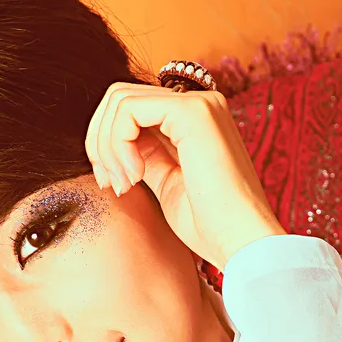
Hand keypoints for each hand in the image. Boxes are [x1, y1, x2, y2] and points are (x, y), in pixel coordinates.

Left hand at [85, 82, 285, 270]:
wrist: (241, 243)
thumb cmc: (211, 226)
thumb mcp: (167, 183)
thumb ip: (146, 156)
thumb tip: (112, 145)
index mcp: (196, 121)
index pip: (132, 109)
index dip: (108, 143)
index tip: (113, 184)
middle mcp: (200, 104)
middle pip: (120, 97)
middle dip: (100, 141)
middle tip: (110, 183)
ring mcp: (199, 104)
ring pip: (119, 100)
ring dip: (107, 145)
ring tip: (124, 183)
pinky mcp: (192, 111)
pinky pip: (128, 109)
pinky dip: (117, 142)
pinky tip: (134, 175)